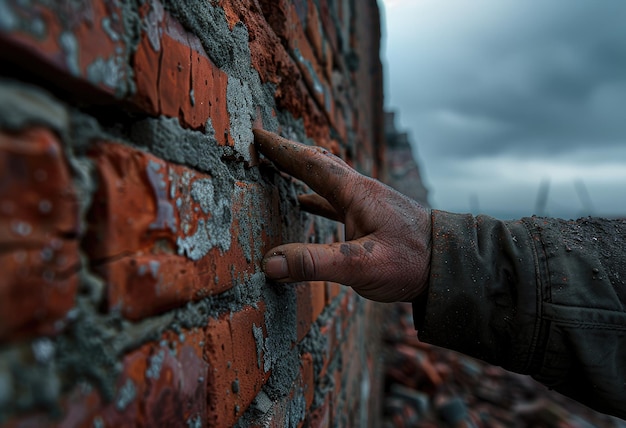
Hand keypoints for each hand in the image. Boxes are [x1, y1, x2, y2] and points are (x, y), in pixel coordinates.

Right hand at [253, 129, 431, 302]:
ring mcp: (366, 204)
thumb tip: (269, 263)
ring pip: (325, 181)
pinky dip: (314, 198)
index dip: (281, 149)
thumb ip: (314, 263)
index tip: (257, 134)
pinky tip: (304, 204)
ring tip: (277, 169)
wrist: (451, 264)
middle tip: (263, 145)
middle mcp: (359, 191)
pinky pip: (334, 201)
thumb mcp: (361, 265)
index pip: (310, 163)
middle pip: (317, 164)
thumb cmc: (411, 262)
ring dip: (300, 173)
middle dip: (288, 154)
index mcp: (354, 193)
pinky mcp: (371, 218)